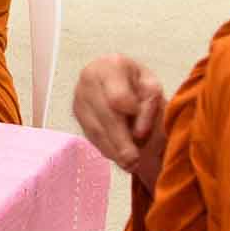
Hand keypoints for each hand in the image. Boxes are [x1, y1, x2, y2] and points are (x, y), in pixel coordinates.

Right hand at [72, 54, 166, 174]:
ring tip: (130, 164)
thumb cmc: (140, 86)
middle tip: (134, 161)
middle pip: (104, 115)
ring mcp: (79, 95)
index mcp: (110, 66)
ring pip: (95, 128)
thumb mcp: (153, 90)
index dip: (131, 117)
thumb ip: (149, 108)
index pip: (118, 97)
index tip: (142, 131)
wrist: (122, 82)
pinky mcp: (76, 111)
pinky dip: (105, 147)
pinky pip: (89, 134)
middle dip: (121, 141)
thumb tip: (138, 133)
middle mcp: (89, 77)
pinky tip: (117, 155)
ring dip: (113, 149)